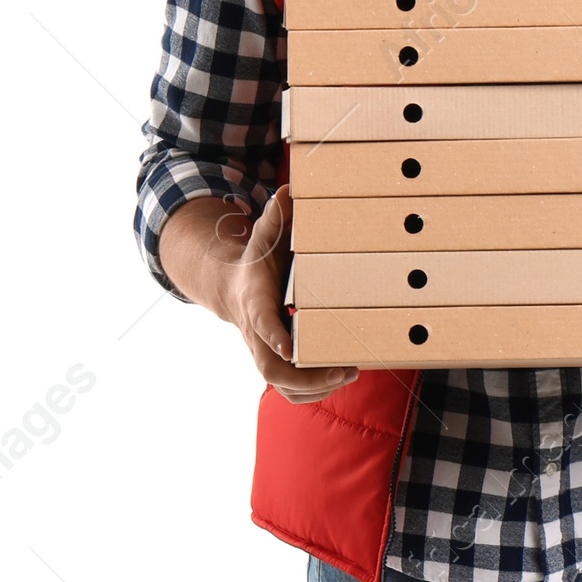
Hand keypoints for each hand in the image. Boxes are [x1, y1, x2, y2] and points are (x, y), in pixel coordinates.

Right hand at [230, 190, 359, 402]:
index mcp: (255, 302)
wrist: (234, 289)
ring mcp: (263, 352)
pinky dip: (313, 391)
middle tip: (343, 369)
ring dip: (316, 388)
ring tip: (348, 373)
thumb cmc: (257, 262)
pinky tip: (339, 378)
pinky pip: (289, 389)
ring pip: (282, 385)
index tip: (290, 349)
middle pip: (270, 369)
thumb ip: (275, 218)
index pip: (262, 324)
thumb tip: (287, 191)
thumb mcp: (264, 236)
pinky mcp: (273, 364)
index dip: (274, 337)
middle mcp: (256, 333)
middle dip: (306, 376)